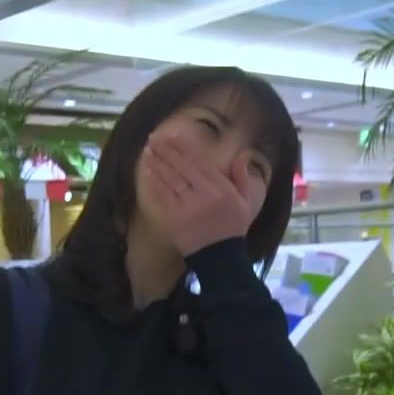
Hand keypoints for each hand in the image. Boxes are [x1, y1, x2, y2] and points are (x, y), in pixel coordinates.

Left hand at [141, 132, 256, 256]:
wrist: (221, 257)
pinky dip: (154, 183)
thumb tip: (242, 154)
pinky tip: (147, 173)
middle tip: (153, 139)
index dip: (182, 148)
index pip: (198, 162)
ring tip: (148, 151)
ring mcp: (188, 208)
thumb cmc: (233, 228)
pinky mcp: (175, 219)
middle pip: (181, 167)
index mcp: (221, 189)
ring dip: (157, 163)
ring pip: (169, 180)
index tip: (171, 137)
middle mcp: (204, 195)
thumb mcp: (246, 202)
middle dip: (165, 151)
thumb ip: (243, 177)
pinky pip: (162, 197)